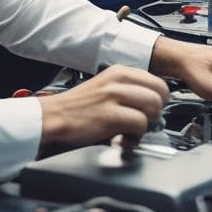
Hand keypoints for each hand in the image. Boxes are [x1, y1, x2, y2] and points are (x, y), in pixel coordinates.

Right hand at [37, 65, 169, 151]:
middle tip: (143, 123)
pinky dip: (135, 138)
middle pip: (161, 93)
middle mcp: (118, 80)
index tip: (149, 112)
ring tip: (132, 132)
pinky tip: (123, 140)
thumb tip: (153, 106)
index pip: (158, 82)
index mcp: (118, 71)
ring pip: (154, 107)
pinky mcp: (109, 114)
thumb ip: (129, 92)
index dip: (158, 101)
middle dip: (156, 112)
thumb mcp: (105, 89)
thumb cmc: (77, 109)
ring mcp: (113, 95)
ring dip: (147, 125)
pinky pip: (140, 125)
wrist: (50, 118)